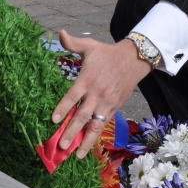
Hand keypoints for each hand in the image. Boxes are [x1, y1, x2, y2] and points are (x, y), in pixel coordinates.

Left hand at [51, 30, 151, 158]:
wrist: (133, 60)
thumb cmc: (107, 53)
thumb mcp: (90, 46)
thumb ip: (72, 43)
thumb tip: (59, 33)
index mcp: (87, 79)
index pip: (72, 96)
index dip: (63, 108)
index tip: (54, 120)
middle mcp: (96, 93)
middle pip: (82, 115)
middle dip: (71, 131)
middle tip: (61, 145)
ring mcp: (106, 103)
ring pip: (94, 125)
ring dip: (84, 140)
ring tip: (75, 155)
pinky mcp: (113, 108)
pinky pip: (103, 124)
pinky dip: (95, 136)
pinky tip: (87, 148)